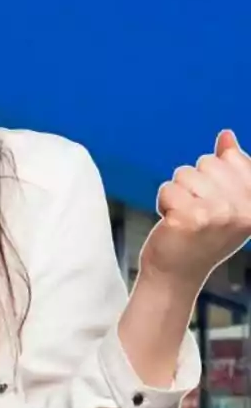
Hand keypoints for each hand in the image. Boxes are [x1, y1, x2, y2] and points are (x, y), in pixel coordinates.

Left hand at [139, 129, 250, 288]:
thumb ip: (230, 167)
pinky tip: (172, 223)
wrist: (177, 273)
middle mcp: (245, 209)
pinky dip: (164, 203)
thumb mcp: (225, 201)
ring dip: (177, 194)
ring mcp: (220, 213)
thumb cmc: (200, 234)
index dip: (211, 176)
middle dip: (192, 183)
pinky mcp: (192, 218)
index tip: (214, 203)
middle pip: (206, 163)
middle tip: (196, 212)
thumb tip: (227, 134)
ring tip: (185, 218)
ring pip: (184, 174)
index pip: (230, 158)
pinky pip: (168, 189)